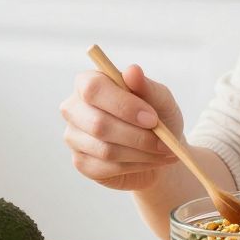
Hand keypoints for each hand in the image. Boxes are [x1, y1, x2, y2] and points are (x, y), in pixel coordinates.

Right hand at [60, 63, 184, 192]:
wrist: (158, 149)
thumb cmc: (156, 116)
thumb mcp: (160, 99)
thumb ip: (147, 86)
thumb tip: (133, 71)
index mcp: (89, 83)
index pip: (93, 89)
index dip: (123, 105)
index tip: (152, 118)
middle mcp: (74, 108)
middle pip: (98, 124)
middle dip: (137, 136)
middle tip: (165, 143)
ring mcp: (74, 137)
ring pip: (105, 150)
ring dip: (141, 153)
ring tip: (164, 152)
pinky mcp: (81, 162)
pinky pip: (106, 168)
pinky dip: (135, 166)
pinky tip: (150, 161)